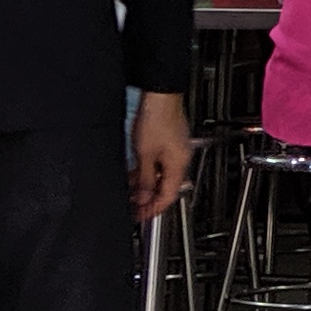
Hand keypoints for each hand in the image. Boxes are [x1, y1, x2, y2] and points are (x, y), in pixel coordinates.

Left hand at [131, 90, 191, 220]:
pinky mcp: (170, 141)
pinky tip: (135, 172)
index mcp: (178, 165)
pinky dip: (148, 171)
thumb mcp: (145, 154)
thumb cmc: (157, 118)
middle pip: (165, 186)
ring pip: (161, 175)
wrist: (160, 94)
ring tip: (130, 190)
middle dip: (148, 198)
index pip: (168, 196)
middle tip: (133, 205)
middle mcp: (181, 159)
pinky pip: (160, 163)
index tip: (140, 215)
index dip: (153, 209)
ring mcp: (176, 149)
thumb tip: (143, 197)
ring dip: (146, 184)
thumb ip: (144, 179)